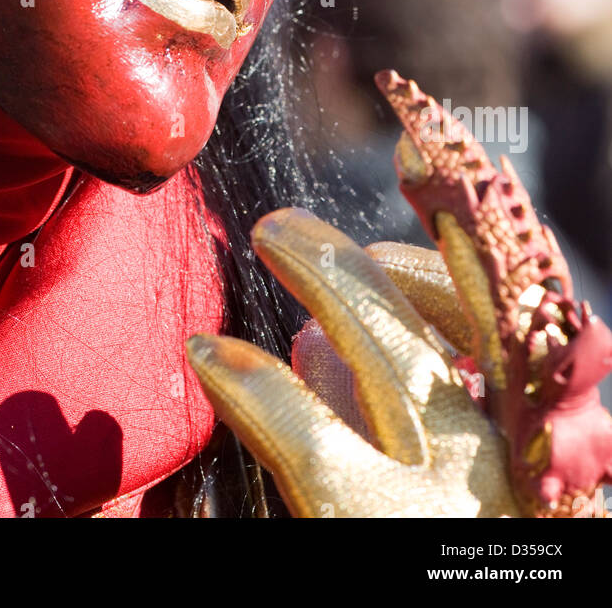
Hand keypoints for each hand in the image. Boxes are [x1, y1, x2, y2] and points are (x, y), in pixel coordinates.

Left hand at [187, 73, 611, 517]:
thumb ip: (392, 420)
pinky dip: (252, 381)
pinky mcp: (370, 526)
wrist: (448, 602)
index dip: (459, 235)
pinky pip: (309, 432)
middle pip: (450, 312)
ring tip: (272, 240)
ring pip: (387, 346)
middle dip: (371, 248)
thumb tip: (314, 347)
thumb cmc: (450, 548)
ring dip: (325, 276)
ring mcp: (446, 495)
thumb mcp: (454, 494)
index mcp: (528, 440)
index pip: (512, 309)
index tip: (414, 177)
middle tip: (294, 226)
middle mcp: (503, 456)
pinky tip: (213, 354)